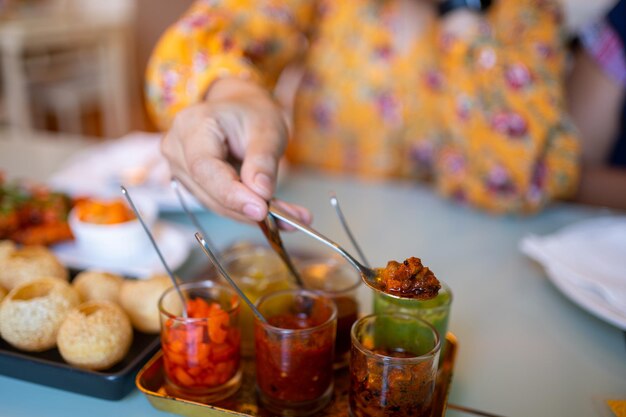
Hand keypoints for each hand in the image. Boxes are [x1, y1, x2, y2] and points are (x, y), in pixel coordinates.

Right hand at [161, 77, 310, 224]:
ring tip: (291, 217)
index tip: (261, 209)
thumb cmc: (253, 114)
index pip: (205, 169)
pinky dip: (248, 212)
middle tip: (290, 218)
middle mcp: (178, 150)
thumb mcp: (268, 129)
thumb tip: (261, 193)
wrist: (242, 112)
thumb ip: (263, 160)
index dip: (232, 194)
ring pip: (217, 204)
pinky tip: (276, 215)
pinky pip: (221, 205)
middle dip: (250, 209)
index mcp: (191, 126)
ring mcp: (182, 170)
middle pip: (210, 192)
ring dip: (253, 215)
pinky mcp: (195, 186)